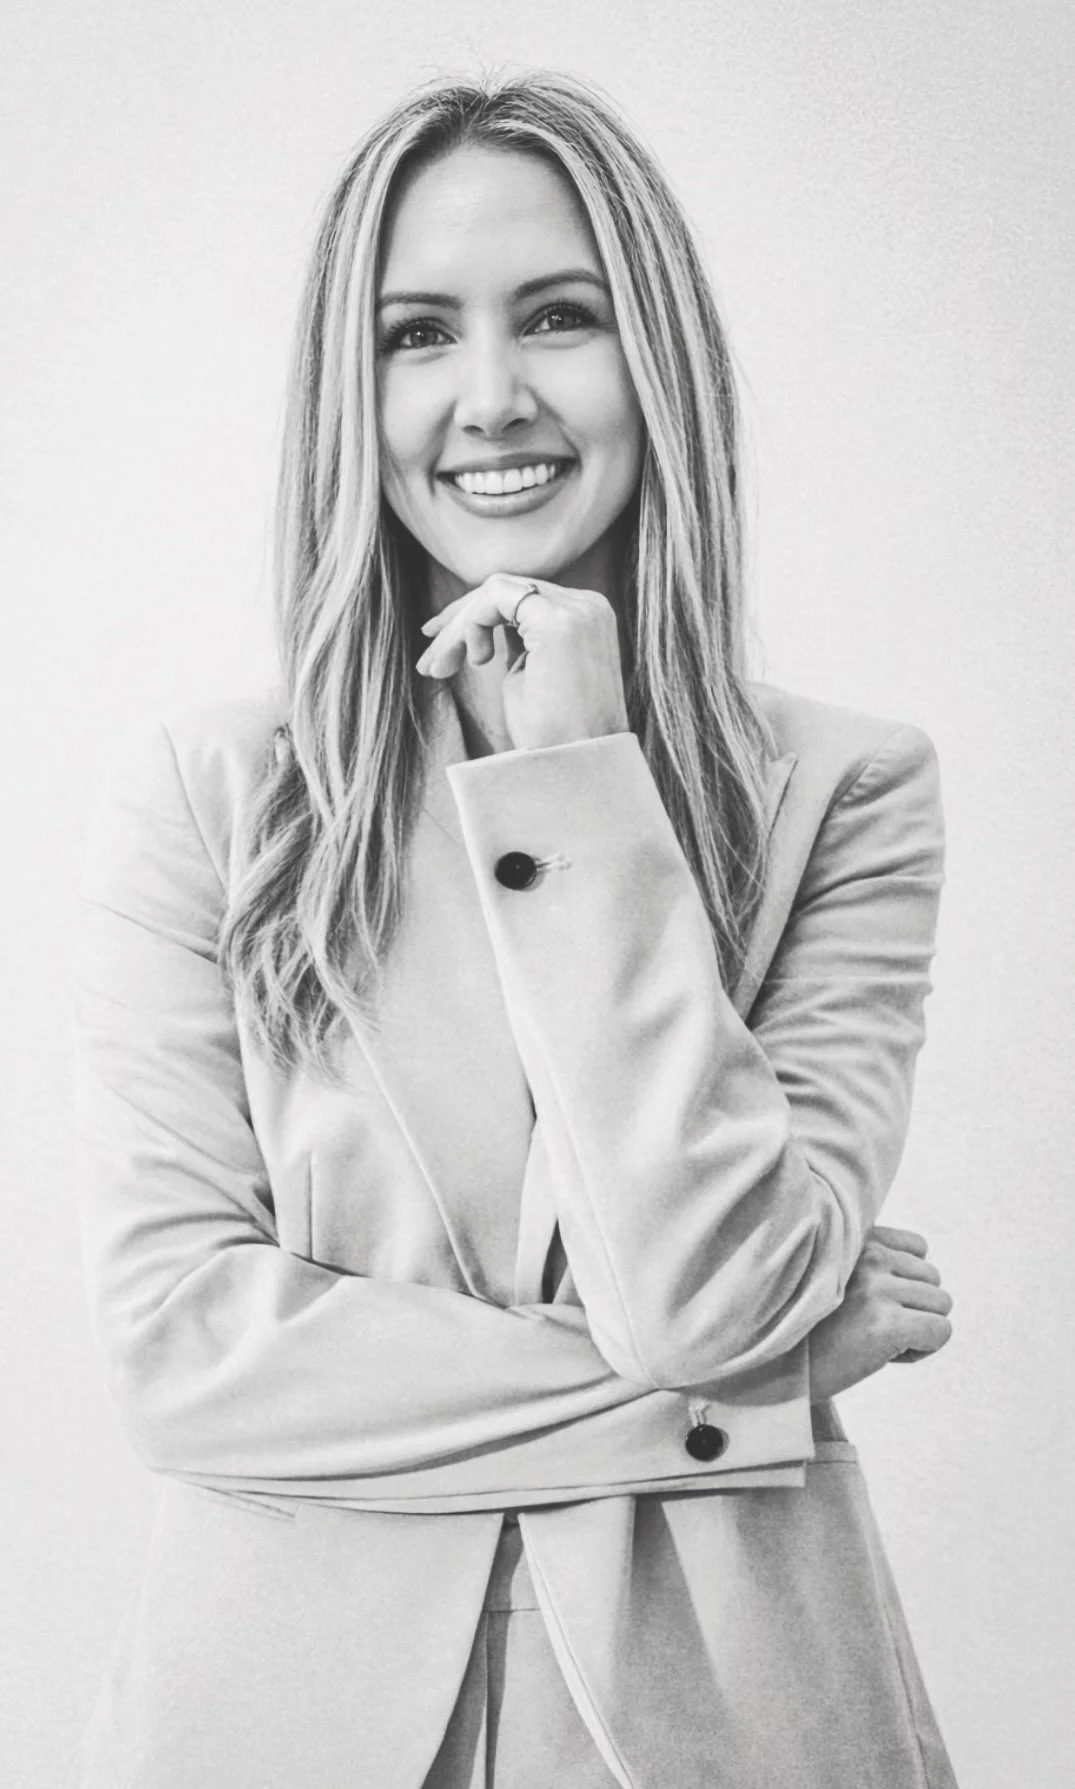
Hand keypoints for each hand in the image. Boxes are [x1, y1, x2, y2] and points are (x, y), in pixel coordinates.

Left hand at [415, 573, 629, 752]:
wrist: (575, 770)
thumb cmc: (551, 737)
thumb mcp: (528, 678)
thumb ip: (515, 644)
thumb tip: (481, 627)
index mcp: (585, 620)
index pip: (521, 600)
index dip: (476, 617)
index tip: (443, 650)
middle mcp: (588, 607)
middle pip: (506, 591)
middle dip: (458, 621)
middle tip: (429, 661)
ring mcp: (577, 611)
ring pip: (497, 592)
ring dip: (459, 628)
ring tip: (439, 669)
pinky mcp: (559, 621)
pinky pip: (496, 599)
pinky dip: (470, 625)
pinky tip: (471, 661)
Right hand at [808, 1226, 953, 1402]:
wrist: (778, 1367)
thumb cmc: (809, 1329)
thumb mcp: (836, 1277)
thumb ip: (873, 1264)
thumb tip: (926, 1272)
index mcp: (857, 1241)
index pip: (918, 1247)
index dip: (905, 1282)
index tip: (872, 1304)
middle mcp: (869, 1256)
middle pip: (934, 1279)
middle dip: (912, 1308)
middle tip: (872, 1327)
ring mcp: (878, 1288)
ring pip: (942, 1305)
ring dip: (917, 1329)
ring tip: (876, 1339)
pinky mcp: (887, 1323)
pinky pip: (941, 1331)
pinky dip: (922, 1350)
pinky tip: (885, 1355)